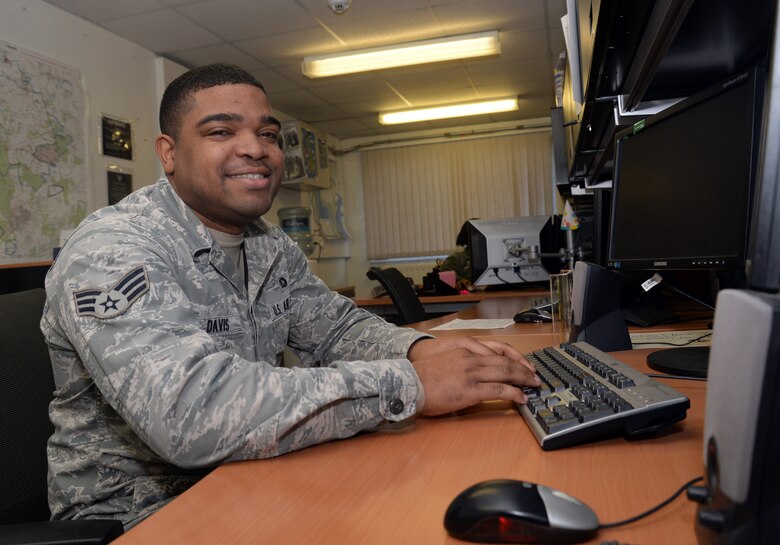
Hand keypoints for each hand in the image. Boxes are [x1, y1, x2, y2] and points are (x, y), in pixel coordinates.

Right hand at [408, 338, 540, 415]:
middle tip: (535, 376)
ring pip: (506, 373)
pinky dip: (514, 394)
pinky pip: (499, 391)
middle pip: (505, 362)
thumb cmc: (423, 377)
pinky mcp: (471, 390)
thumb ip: (461, 364)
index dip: (514, 358)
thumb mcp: (445, 362)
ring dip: (523, 380)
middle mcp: (471, 359)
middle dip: (523, 369)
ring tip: (533, 386)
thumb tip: (473, 374)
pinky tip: (521, 398)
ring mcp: (472, 374)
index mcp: (465, 351)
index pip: (497, 351)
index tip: (523, 364)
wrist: (410, 384)